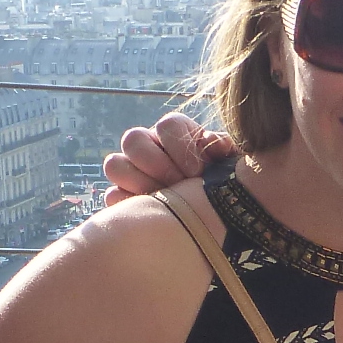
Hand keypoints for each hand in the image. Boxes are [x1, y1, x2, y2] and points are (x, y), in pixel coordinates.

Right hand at [102, 113, 235, 203]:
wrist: (217, 216)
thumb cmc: (222, 185)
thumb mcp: (229, 167)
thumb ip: (223, 149)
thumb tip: (212, 142)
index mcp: (175, 134)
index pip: (167, 125)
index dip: (181, 147)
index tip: (198, 171)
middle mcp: (148, 147)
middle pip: (133, 139)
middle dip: (158, 165)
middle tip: (179, 185)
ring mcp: (131, 171)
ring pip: (115, 164)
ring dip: (140, 182)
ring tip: (164, 199)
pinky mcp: (122, 197)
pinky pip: (113, 195)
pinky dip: (129, 204)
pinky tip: (153, 213)